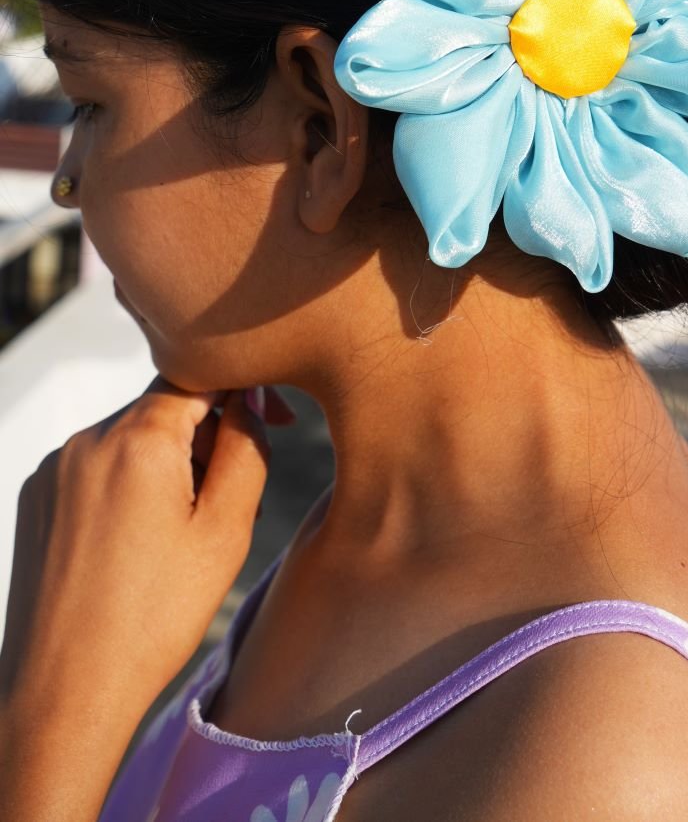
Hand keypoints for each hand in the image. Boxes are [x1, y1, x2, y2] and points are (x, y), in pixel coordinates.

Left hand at [0, 376, 294, 739]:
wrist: (64, 692)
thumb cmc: (154, 618)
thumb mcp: (227, 531)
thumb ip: (247, 448)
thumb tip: (248, 399)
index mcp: (137, 440)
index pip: (199, 375)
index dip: (242, 390)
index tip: (273, 423)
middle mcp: (87, 441)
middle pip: (165, 409)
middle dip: (205, 440)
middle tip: (232, 502)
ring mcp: (54, 470)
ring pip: (131, 440)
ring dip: (169, 465)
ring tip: (183, 535)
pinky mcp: (35, 499)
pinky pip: (97, 469)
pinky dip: (129, 487)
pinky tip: (140, 546)